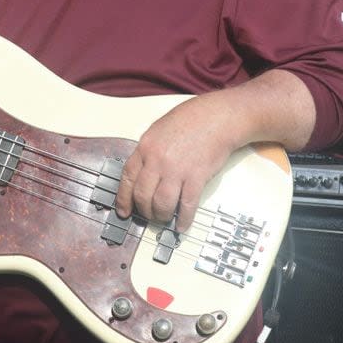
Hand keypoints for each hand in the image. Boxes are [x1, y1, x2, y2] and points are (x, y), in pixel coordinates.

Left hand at [115, 92, 240, 232]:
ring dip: (162, 216)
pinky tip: (182, 225)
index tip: (124, 211)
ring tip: (164, 219)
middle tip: (149, 216)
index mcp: (145, 147)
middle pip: (143, 195)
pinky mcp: (196, 177)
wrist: (217, 117)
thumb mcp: (159, 130)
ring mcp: (177, 169)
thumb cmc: (191, 120)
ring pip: (162, 203)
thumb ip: (148, 152)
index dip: (124, 198)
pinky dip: (184, 219)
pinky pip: (187, 204)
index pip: (127, 178)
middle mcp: (158, 160)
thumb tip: (142, 175)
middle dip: (144, 211)